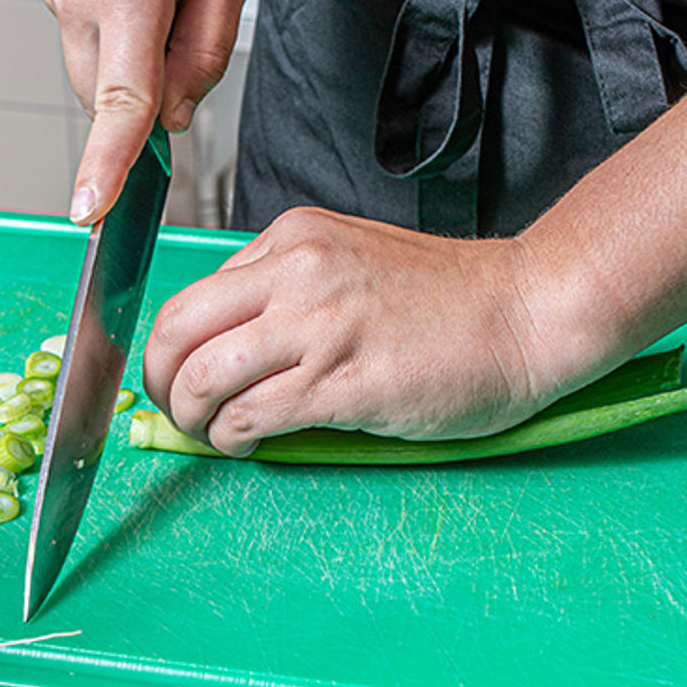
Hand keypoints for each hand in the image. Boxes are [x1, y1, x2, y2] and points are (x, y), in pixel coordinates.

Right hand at [39, 0, 249, 224]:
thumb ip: (206, 51)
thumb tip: (174, 114)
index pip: (120, 102)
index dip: (107, 164)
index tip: (90, 210)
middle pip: (109, 98)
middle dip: (148, 90)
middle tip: (185, 17)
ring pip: (95, 75)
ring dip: (130, 59)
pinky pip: (84, 42)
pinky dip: (113, 33)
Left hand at [141, 207, 571, 454]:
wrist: (527, 311)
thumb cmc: (444, 299)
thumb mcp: (345, 264)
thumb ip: (279, 294)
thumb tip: (216, 351)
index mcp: (291, 240)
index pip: (191, 297)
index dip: (166, 349)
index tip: (171, 378)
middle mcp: (297, 273)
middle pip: (177, 332)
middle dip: (159, 382)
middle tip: (173, 411)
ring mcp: (321, 326)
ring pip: (205, 377)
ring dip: (193, 418)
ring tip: (213, 434)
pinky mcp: (346, 381)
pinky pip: (254, 415)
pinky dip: (233, 439)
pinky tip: (247, 446)